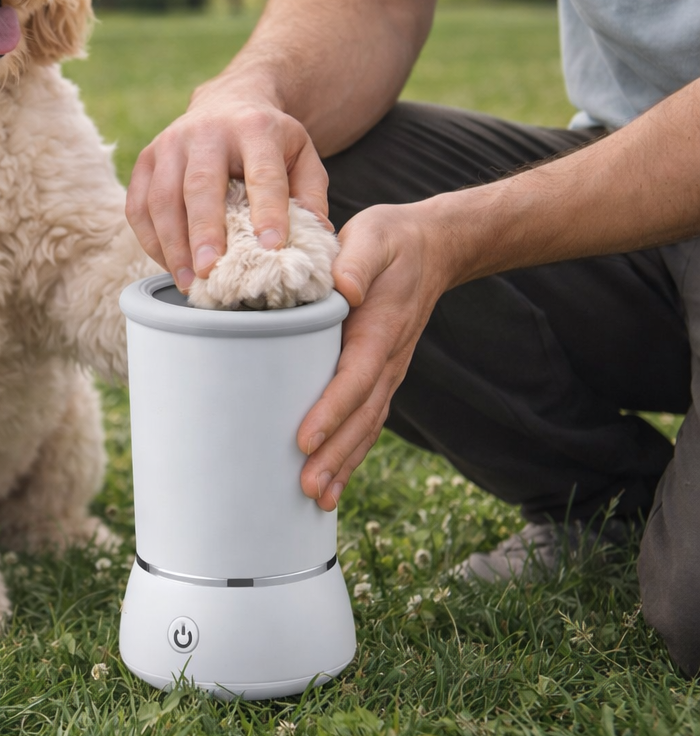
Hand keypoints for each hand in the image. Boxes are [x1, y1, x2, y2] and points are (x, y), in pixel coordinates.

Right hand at [126, 80, 330, 291]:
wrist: (228, 102)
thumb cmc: (268, 142)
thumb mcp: (301, 156)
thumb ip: (311, 195)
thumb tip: (318, 238)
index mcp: (255, 128)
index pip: (263, 173)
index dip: (267, 210)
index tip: (271, 247)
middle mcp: (207, 131)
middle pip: (201, 184)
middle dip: (204, 231)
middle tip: (210, 270)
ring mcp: (169, 143)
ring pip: (162, 197)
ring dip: (172, 244)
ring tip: (188, 280)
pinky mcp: (146, 159)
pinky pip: (139, 205)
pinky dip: (151, 240)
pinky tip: (169, 265)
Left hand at [296, 199, 454, 510]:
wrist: (432, 248)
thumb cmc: (392, 241)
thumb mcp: (374, 236)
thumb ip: (358, 261)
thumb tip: (344, 290)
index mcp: (379, 330)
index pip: (355, 377)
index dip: (331, 410)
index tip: (304, 439)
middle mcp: (387, 360)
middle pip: (362, 416)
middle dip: (335, 455)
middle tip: (307, 489)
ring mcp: (387, 372)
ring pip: (367, 426)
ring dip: (344, 464)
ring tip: (318, 499)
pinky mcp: (380, 375)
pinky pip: (367, 420)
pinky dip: (351, 453)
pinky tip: (332, 481)